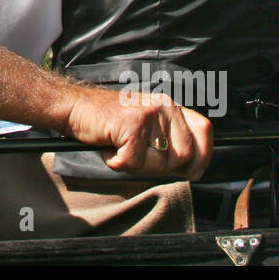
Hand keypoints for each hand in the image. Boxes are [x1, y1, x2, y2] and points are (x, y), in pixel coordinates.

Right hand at [66, 87, 212, 180]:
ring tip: (120, 149)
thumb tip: (188, 166)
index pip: (204, 130)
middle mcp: (164, 106)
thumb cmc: (106, 120)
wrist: (74, 106)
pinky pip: (134, 162)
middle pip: (183, 155)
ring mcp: (150, 114)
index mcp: (170, 107)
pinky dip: (117, 163)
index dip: (203, 156)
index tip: (192, 172)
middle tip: (137, 158)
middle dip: (160, 167)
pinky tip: (109, 148)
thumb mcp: (145, 123)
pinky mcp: (133, 124)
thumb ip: (167, 136)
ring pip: (160, 163)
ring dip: (137, 166)